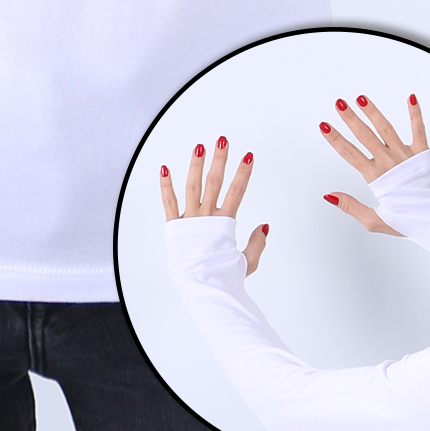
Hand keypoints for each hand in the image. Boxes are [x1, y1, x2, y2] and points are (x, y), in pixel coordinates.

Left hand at [160, 137, 267, 274]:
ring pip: (193, 186)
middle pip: (215, 182)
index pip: (237, 191)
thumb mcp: (247, 262)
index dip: (243, 172)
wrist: (203, 290)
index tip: (248, 156)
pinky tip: (164, 169)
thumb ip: (257, 243)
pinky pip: (168, 202)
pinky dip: (165, 185)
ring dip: (196, 164)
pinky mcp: (174, 227)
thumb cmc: (225, 279)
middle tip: (223, 140)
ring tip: (199, 146)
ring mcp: (190, 220)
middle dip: (220, 159)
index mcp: (225, 224)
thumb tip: (265, 226)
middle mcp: (207, 217)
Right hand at [319, 93, 429, 235]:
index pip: (350, 154)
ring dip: (373, 112)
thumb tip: (330, 195)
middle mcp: (390, 163)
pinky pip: (418, 129)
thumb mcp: (374, 221)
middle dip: (350, 118)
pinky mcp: (422, 154)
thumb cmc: (409, 220)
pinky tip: (410, 98)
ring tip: (362, 98)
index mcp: (377, 178)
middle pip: (365, 136)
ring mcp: (406, 156)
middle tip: (340, 103)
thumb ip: (351, 206)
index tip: (324, 125)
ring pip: (386, 129)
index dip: (335, 139)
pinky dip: (415, 113)